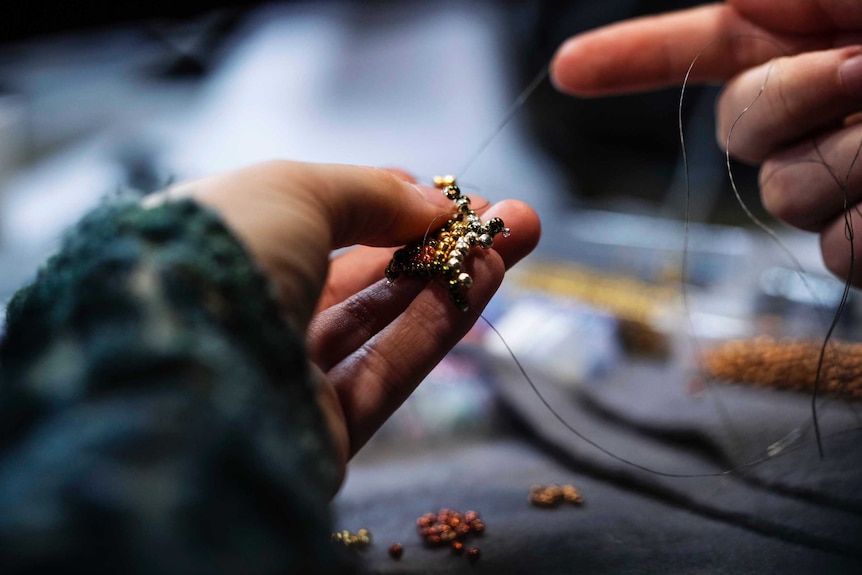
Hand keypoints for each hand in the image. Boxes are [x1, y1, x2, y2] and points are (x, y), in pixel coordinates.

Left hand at [161, 161, 539, 484]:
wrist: (181, 379)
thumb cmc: (222, 256)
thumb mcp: (294, 191)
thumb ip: (371, 194)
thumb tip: (434, 203)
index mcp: (216, 250)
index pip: (312, 223)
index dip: (381, 206)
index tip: (441, 195)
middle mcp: (246, 312)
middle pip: (358, 274)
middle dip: (433, 242)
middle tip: (503, 217)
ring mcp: (281, 377)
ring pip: (379, 322)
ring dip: (448, 278)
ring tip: (513, 239)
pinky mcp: (317, 433)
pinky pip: (387, 370)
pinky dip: (438, 325)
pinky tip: (485, 281)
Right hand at [551, 0, 861, 282]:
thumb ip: (780, 0)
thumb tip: (732, 5)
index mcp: (811, 42)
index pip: (704, 47)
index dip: (633, 56)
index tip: (567, 69)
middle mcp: (818, 109)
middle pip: (737, 127)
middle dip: (784, 102)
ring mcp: (840, 178)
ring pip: (782, 194)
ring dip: (839, 165)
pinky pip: (835, 249)